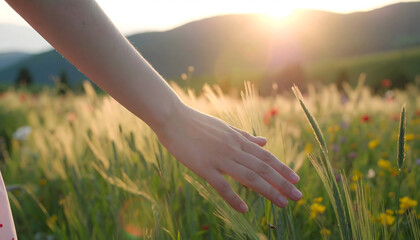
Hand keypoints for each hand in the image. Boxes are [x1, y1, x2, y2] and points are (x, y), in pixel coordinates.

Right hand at [154, 104, 301, 212]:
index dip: (282, 168)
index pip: (266, 156)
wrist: (172, 117)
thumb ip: (245, 137)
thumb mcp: (225, 128)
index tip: (296, 179)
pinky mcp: (203, 167)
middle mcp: (233, 149)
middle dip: (282, 183)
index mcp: (237, 140)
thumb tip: (264, 141)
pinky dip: (233, 198)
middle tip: (299, 196)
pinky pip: (221, 185)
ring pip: (248, 176)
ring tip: (283, 203)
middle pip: (263, 168)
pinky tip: (244, 209)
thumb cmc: (197, 123)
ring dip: (268, 191)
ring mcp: (219, 158)